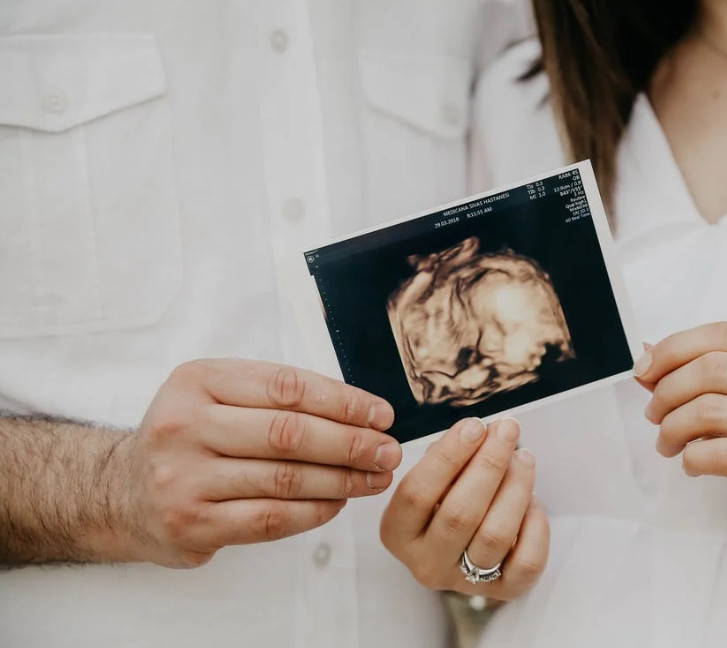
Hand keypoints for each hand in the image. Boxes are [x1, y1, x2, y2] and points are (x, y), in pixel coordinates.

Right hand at [114, 359, 401, 567]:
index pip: (286, 387)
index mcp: (197, 381)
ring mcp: (184, 477)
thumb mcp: (216, 395)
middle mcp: (185, 425)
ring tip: (375, 477)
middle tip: (388, 450)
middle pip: (289, 434)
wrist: (121, 492)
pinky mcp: (191, 523)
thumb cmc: (189, 437)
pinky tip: (339, 502)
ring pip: (285, 479)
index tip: (380, 414)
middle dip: (351, 443)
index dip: (342, 402)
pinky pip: (271, 517)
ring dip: (342, 480)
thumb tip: (360, 411)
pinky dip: (314, 511)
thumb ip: (275, 395)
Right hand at [380, 418, 548, 600]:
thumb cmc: (445, 501)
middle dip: (489, 464)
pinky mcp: (502, 591)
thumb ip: (448, 458)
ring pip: (495, 535)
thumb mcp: (432, 480)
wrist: (463, 548)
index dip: (448, 456)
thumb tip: (481, 433)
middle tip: (507, 430)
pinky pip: (526, 560)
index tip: (474, 426)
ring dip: (515, 487)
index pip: (417, 492)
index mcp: (398, 533)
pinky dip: (534, 525)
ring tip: (523, 458)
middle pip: (459, 514)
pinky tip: (532, 499)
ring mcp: (463, 581)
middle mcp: (425, 562)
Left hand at [635, 322, 726, 554]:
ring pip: (709, 410)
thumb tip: (645, 351)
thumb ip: (701, 374)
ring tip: (668, 443)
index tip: (644, 370)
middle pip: (711, 369)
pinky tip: (691, 464)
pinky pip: (719, 453)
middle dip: (666, 391)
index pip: (722, 335)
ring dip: (672, 428)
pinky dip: (691, 458)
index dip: (673, 348)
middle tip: (655, 415)